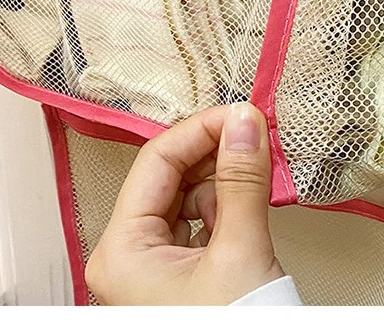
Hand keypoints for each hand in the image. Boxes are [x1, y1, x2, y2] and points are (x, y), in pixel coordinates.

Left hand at [85, 103, 284, 304]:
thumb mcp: (239, 251)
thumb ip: (242, 180)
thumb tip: (244, 123)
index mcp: (122, 249)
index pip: (157, 161)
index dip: (201, 129)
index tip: (241, 113)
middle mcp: (132, 253)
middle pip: (172, 175)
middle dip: (217, 152)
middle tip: (256, 131)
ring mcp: (158, 263)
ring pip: (191, 193)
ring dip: (228, 177)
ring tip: (260, 168)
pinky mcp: (185, 270)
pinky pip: (205, 217)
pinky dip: (232, 202)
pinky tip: (253, 198)